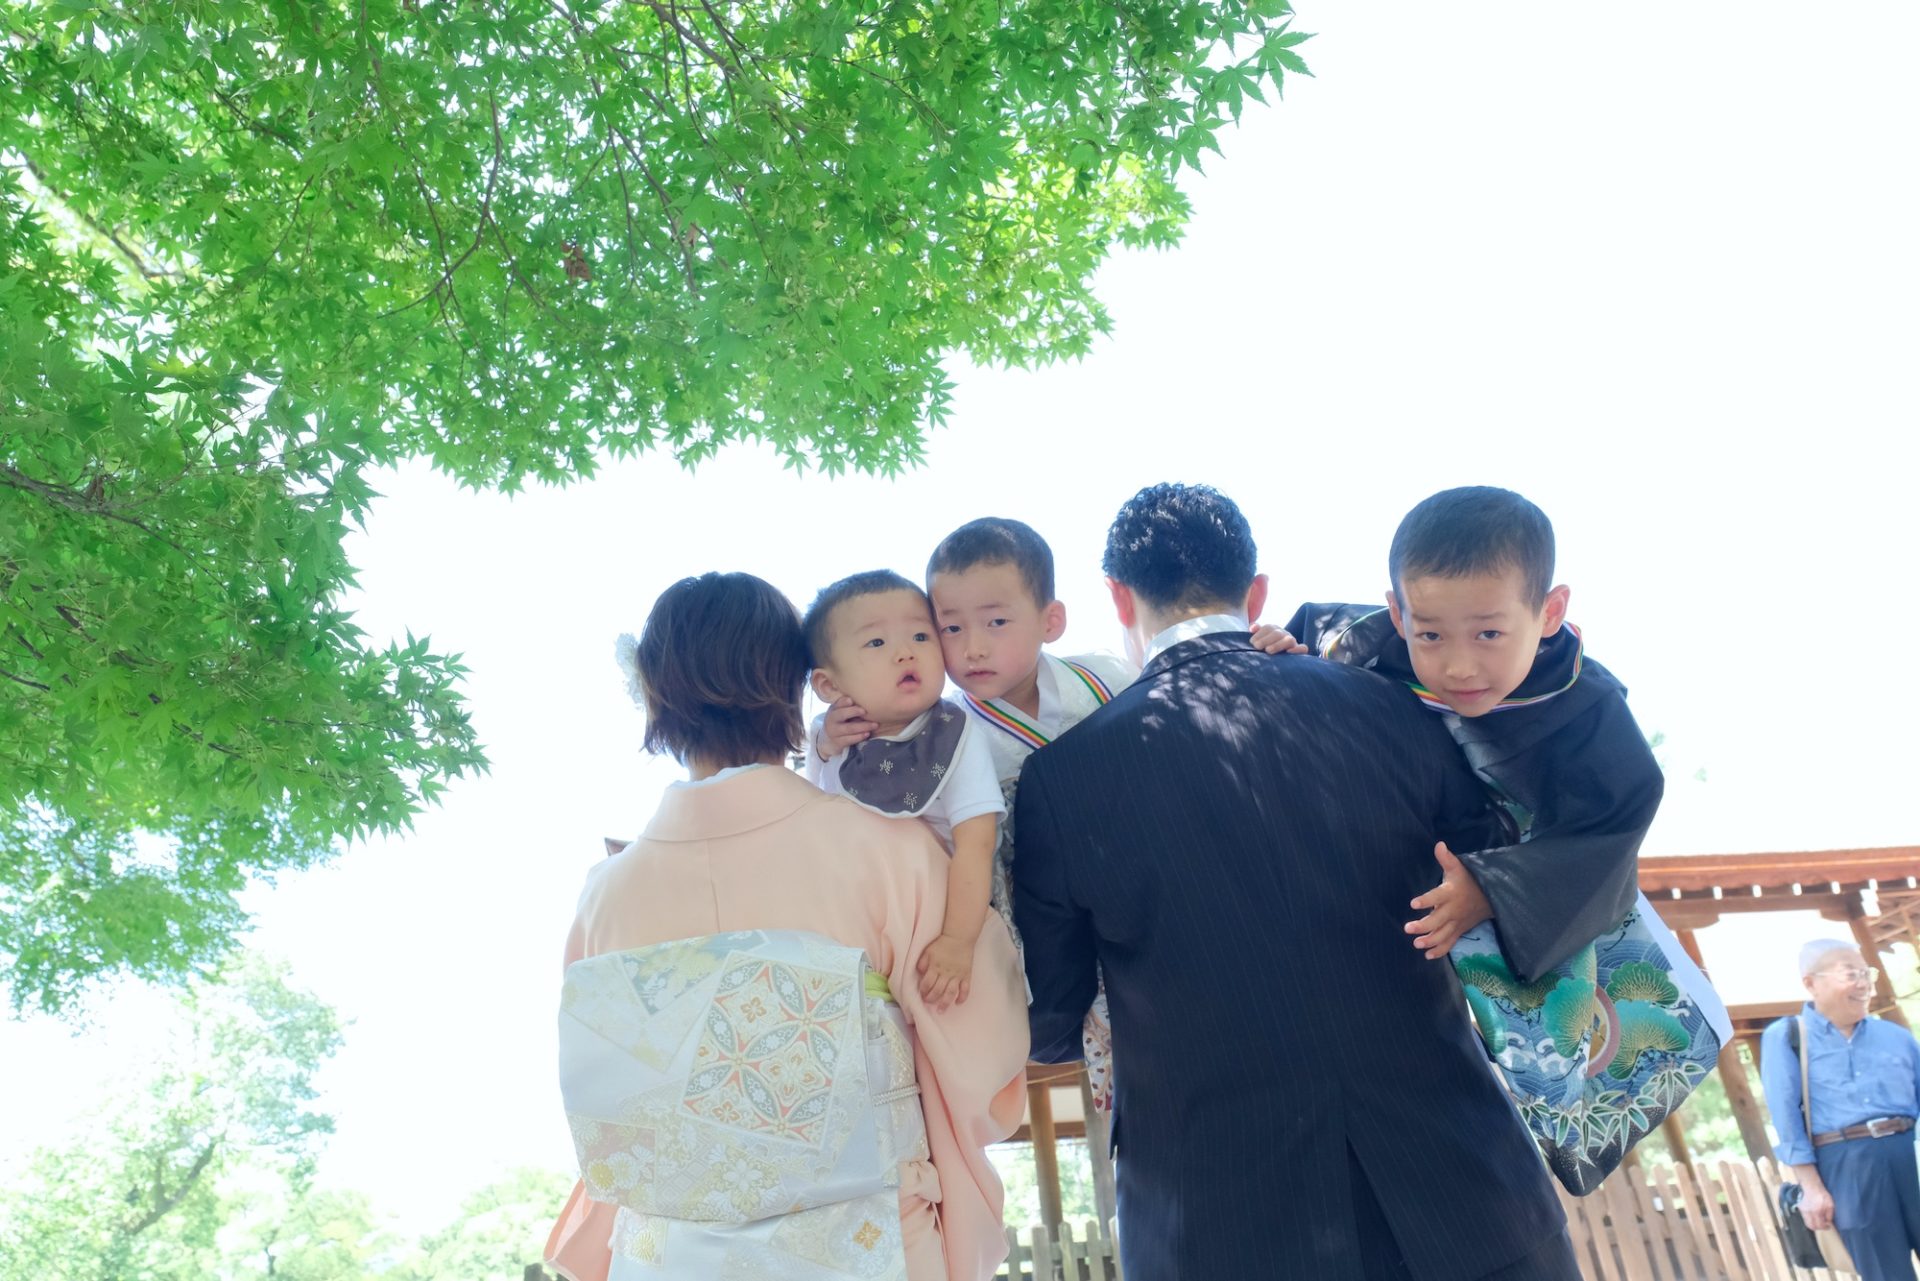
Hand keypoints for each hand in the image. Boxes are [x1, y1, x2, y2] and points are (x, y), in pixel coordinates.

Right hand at [817, 696, 875, 759]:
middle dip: (853, 712)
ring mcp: (834, 732)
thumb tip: (868, 696)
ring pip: (848, 728)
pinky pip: (849, 740)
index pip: (838, 703)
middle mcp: (832, 720)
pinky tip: (867, 734)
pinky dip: (859, 737)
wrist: (829, 739)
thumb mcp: (842, 712)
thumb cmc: (842, 721)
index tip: (851, 700)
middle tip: (865, 711)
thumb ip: (851, 705)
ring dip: (862, 726)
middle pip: (841, 714)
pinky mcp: (838, 742)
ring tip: (874, 725)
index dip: (844, 702)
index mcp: (834, 709)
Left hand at [916, 933, 974, 1009]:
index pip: (927, 983)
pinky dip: (962, 997)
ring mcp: (957, 975)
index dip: (923, 990)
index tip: (921, 994)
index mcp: (935, 967)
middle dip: (931, 999)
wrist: (959, 937)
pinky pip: (965, 989)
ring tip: (941, 1010)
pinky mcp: (966, 975)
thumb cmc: (942, 943)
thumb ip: (922, 962)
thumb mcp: (928, 951)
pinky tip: (958, 1003)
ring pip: (950, 993)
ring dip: (945, 1003)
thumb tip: (919, 972)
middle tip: (928, 1003)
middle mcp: (945, 973)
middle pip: (937, 990)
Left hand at [1249, 624, 1308, 655]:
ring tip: (1268, 650)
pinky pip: (1303, 648)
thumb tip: (1252, 628)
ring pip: (1289, 640)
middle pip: (1277, 633)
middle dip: (1266, 639)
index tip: (1252, 642)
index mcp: (1274, 630)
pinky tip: (1289, 652)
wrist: (1278, 663)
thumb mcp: (1258, 640)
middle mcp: (1284, 635)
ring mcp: (1293, 643)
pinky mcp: (1299, 651)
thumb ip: (1256, 632)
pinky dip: (1298, 649)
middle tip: (1257, 647)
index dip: (1259, 634)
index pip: (1268, 628)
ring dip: (1278, 645)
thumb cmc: (1264, 650)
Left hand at [1406, 842, 1491, 959]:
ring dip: (1430, 941)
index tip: (1413, 903)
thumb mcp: (1459, 868)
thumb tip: (1439, 844)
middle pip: (1437, 920)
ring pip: (1443, 935)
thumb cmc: (1470, 880)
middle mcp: (1453, 910)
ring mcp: (1456, 923)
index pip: (1437, 896)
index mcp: (1450, 893)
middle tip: (1408, 928)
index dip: (1426, 900)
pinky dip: (1440, 950)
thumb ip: (1446, 859)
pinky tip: (1427, 955)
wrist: (1492, 897)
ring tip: (1416, 944)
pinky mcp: (1459, 931)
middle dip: (1423, 926)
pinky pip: (1450, 943)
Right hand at [1798, 1183, 1834, 1230]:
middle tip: (1823, 1225)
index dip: (1825, 1227)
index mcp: (1817, 1211)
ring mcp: (1803, 1210)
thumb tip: (1828, 1222)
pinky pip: (1805, 1217)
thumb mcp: (1830, 1204)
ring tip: (1818, 1221)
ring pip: (1807, 1223)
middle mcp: (1809, 1212)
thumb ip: (1830, 1214)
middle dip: (1818, 1227)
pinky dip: (1809, 1219)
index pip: (1820, 1225)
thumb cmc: (1821, 1194)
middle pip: (1812, 1226)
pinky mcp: (1800, 1208)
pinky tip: (1813, 1215)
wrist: (1811, 1186)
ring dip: (1813, 1224)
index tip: (1828, 1226)